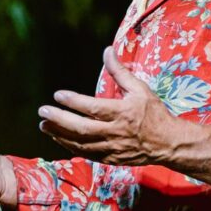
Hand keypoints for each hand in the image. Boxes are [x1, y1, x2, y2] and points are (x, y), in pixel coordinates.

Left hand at [37, 46, 178, 164]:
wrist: (168, 143)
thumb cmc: (153, 113)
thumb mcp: (140, 89)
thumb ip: (120, 71)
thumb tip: (107, 50)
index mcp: (123, 113)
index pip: (94, 108)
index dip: (74, 102)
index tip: (58, 94)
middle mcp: (116, 133)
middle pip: (83, 129)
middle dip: (60, 120)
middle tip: (43, 111)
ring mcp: (112, 149)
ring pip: (81, 144)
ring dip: (60, 135)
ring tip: (44, 125)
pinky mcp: (110, 159)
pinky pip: (86, 154)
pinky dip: (70, 146)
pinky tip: (59, 138)